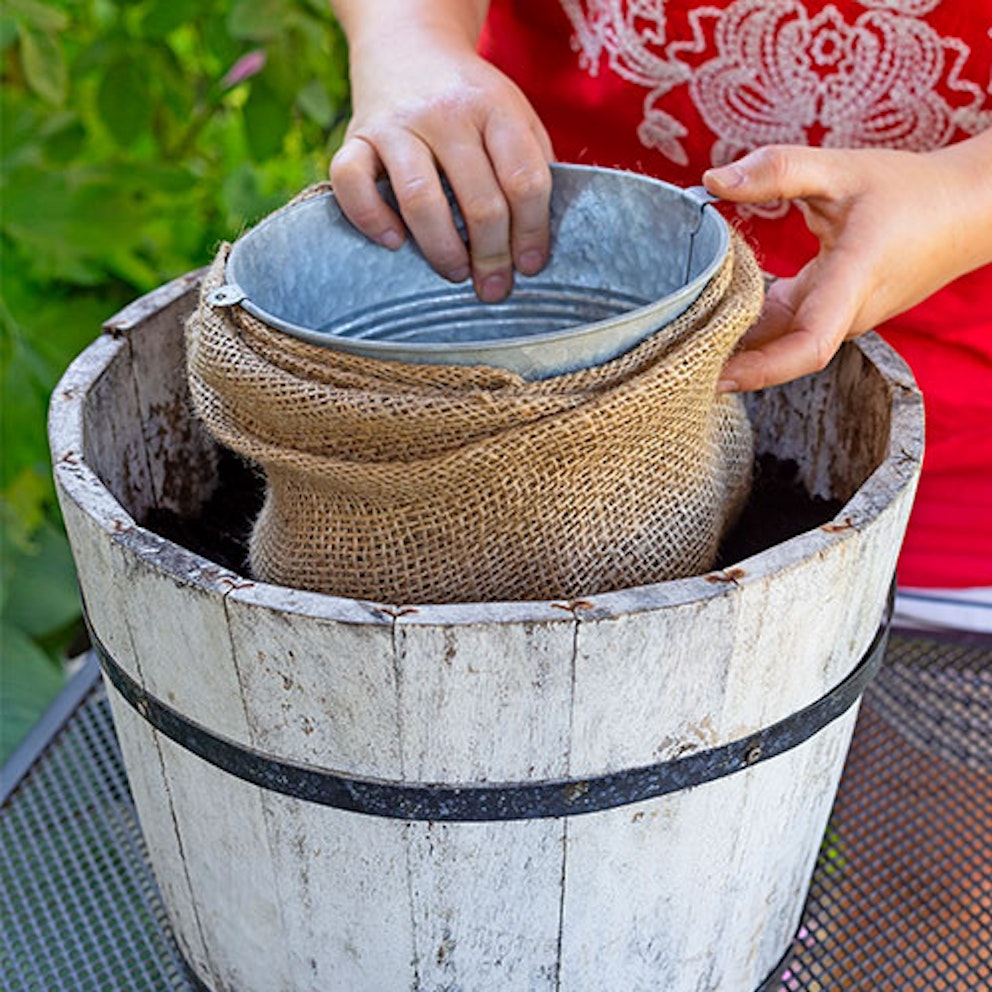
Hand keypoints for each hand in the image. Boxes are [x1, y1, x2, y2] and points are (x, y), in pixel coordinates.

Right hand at [330, 25, 553, 302]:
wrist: (410, 46)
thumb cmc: (471, 101)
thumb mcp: (515, 116)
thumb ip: (532, 166)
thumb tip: (537, 241)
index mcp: (494, 108)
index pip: (525, 181)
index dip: (533, 232)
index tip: (531, 266)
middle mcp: (446, 113)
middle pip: (481, 201)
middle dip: (492, 256)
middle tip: (494, 287)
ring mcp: (397, 124)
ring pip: (421, 200)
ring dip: (443, 250)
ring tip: (455, 272)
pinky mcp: (355, 136)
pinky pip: (352, 184)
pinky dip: (372, 219)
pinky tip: (395, 241)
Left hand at [703, 136, 991, 391]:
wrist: (969, 210)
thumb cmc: (911, 190)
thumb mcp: (842, 169)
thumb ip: (779, 170)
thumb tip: (712, 180)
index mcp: (853, 282)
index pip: (807, 346)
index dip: (760, 369)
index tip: (715, 377)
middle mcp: (847, 313)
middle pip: (781, 353)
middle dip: (730, 362)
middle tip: (671, 360)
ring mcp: (842, 318)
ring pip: (781, 342)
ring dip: (738, 345)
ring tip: (680, 343)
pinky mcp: (835, 312)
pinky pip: (787, 328)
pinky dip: (752, 326)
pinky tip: (713, 318)